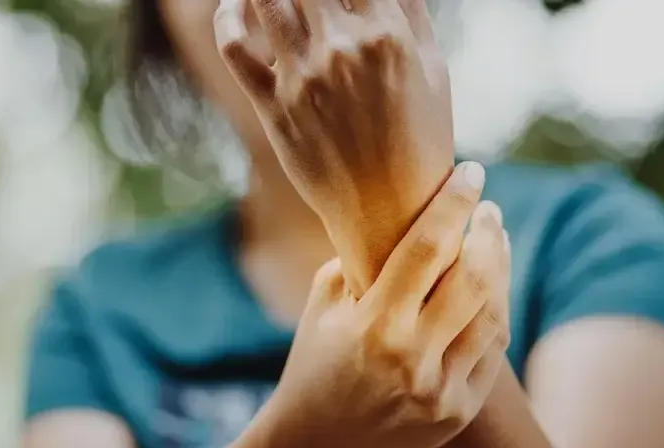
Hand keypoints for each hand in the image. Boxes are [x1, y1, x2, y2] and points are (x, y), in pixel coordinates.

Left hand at [215, 0, 453, 295]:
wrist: (390, 211)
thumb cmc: (421, 140)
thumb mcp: (435, 72)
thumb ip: (411, 13)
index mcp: (388, 35)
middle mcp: (341, 49)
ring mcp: (302, 78)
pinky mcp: (272, 105)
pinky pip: (233, 46)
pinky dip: (227, 16)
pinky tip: (235, 4)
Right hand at [231, 163, 511, 447]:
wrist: (317, 446)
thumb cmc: (314, 364)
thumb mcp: (323, 306)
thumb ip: (359, 260)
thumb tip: (400, 215)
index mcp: (371, 325)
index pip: (425, 248)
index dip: (452, 203)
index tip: (471, 171)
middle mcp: (410, 358)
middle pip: (472, 277)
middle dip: (487, 232)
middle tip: (488, 208)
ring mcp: (439, 390)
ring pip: (492, 313)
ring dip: (500, 268)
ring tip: (496, 239)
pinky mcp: (457, 410)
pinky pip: (492, 350)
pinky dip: (496, 311)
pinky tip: (493, 286)